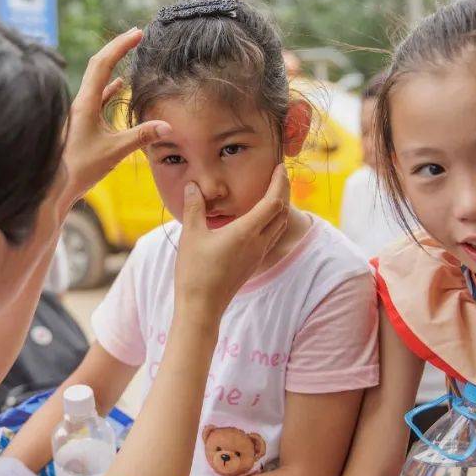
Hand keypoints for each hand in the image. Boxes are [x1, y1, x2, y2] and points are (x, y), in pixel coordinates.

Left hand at [61, 28, 171, 205]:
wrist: (55, 186)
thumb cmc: (80, 169)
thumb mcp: (115, 151)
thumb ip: (141, 136)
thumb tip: (168, 126)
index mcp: (85, 103)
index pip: (103, 64)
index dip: (120, 46)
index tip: (138, 33)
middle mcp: (80, 102)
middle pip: (98, 65)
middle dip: (117, 48)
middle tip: (136, 34)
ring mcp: (80, 112)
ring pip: (97, 80)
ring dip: (113, 64)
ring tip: (130, 52)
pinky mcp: (82, 123)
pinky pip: (97, 97)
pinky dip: (109, 87)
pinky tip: (119, 85)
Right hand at [175, 166, 290, 316]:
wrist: (202, 307)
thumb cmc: (195, 272)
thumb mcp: (191, 235)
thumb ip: (195, 207)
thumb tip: (193, 186)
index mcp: (246, 232)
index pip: (273, 202)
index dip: (279, 183)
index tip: (278, 167)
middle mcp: (257, 243)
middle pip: (282, 212)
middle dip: (284, 191)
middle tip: (280, 175)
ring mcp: (257, 254)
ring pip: (279, 226)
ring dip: (280, 207)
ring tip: (273, 193)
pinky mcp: (253, 263)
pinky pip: (271, 237)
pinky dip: (272, 221)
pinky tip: (261, 219)